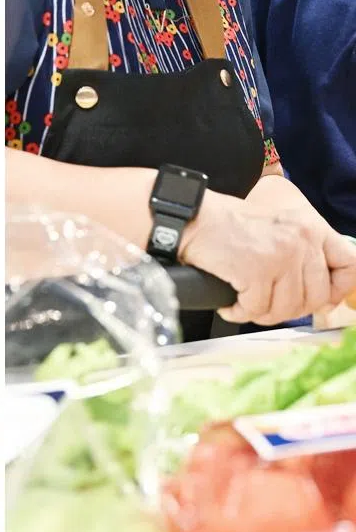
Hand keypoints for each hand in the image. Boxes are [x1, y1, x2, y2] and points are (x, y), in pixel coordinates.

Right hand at [178, 191, 355, 325]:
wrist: (191, 218)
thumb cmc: (227, 225)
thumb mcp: (278, 230)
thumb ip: (304, 254)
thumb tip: (323, 296)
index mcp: (310, 228)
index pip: (350, 266)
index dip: (337, 289)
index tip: (321, 299)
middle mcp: (301, 241)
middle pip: (316, 297)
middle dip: (289, 308)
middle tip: (266, 303)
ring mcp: (280, 257)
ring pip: (287, 309)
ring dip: (262, 313)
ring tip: (245, 302)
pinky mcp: (256, 273)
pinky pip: (257, 310)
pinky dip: (240, 312)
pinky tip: (230, 302)